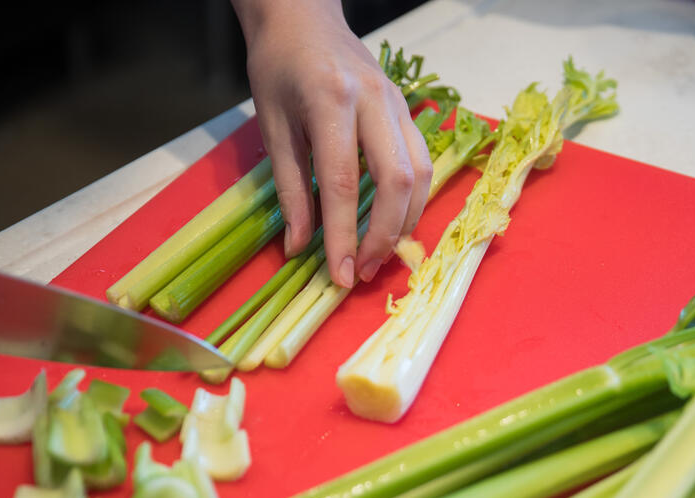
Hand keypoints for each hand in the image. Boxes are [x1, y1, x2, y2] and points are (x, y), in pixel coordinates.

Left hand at [231, 0, 432, 287]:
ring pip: (421, 174)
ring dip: (405, 223)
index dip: (344, 236)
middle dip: (384, 236)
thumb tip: (299, 247)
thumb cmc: (279, 68)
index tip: (340, 275)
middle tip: (363, 271)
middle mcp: (373, 100)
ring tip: (378, 255)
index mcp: (330, 100)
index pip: (343, 183)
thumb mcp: (272, 127)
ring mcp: (397, 103)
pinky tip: (392, 222)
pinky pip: (422, 162)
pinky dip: (412, 200)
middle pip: (397, 181)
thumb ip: (290, 189)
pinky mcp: (406, 110)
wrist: (304, 18)